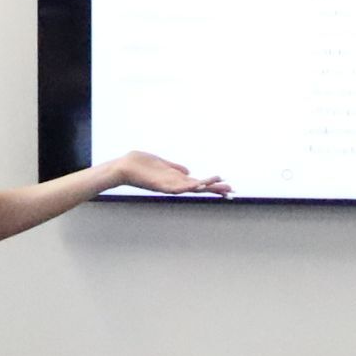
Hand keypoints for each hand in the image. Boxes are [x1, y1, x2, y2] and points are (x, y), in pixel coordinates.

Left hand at [109, 152, 229, 196]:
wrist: (124, 167)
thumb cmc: (141, 165)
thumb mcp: (163, 164)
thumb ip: (175, 168)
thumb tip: (188, 171)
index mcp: (176, 180)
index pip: (199, 183)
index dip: (213, 185)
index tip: (228, 186)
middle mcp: (175, 184)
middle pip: (199, 187)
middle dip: (215, 189)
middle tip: (231, 191)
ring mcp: (169, 185)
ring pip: (192, 187)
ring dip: (207, 186)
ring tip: (221, 185)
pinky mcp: (161, 184)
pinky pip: (178, 186)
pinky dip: (190, 186)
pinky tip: (200, 184)